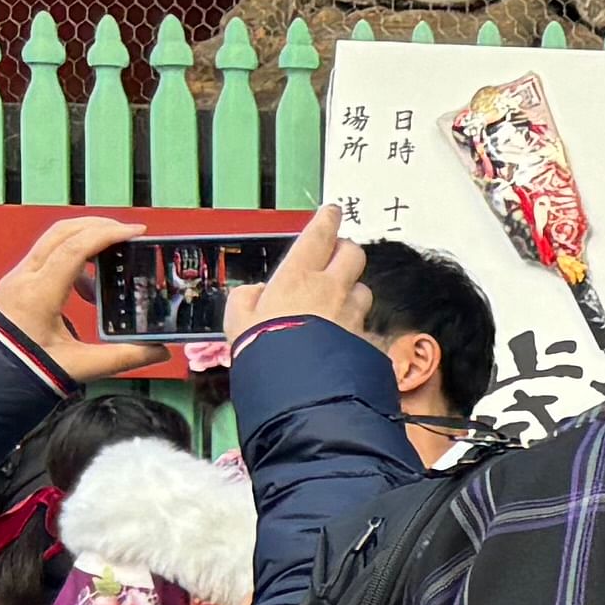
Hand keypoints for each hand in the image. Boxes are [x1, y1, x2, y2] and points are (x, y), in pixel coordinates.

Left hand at [0, 215, 171, 383]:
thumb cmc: (28, 369)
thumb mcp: (80, 366)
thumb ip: (124, 358)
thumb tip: (161, 350)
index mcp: (39, 294)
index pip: (74, 249)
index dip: (108, 235)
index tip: (137, 232)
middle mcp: (25, 277)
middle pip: (62, 231)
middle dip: (99, 225)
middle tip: (129, 233)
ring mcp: (18, 276)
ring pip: (53, 238)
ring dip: (86, 237)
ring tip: (114, 256)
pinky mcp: (18, 280)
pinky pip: (48, 253)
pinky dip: (74, 254)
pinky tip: (89, 285)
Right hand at [224, 204, 375, 347]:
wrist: (299, 392)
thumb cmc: (265, 354)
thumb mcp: (238, 321)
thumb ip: (245, 299)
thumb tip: (254, 293)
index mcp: (298, 277)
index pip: (319, 235)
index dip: (326, 220)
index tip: (330, 212)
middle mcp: (331, 290)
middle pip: (352, 254)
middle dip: (345, 251)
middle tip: (335, 255)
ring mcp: (353, 314)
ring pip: (362, 290)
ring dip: (352, 291)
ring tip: (335, 304)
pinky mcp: (367, 339)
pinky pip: (365, 325)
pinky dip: (356, 327)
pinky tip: (342, 339)